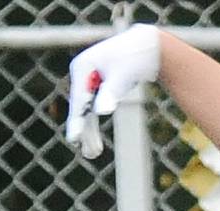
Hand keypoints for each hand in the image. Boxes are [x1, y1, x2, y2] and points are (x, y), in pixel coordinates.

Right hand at [65, 24, 160, 157]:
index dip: (77, 120)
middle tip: (90, 153)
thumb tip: (101, 110)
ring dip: (89, 133)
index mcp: (82, 66)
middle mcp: (81, 73)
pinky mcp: (97, 88)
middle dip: (85, 131)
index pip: (79, 98)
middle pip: (81, 107)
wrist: (145, 48)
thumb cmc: (133, 59)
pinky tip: (95, 145)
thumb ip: (110, 92)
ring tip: (93, 154)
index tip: (74, 138)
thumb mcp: (123, 76)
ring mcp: (88, 81)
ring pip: (86, 111)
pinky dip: (93, 126)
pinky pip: (92, 110)